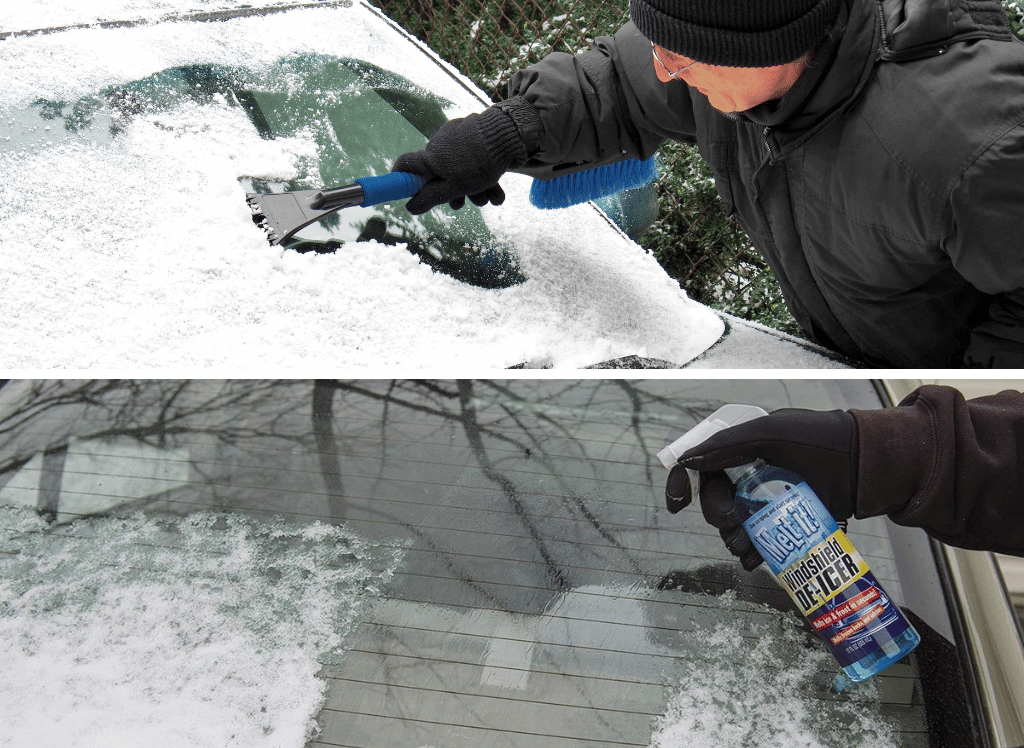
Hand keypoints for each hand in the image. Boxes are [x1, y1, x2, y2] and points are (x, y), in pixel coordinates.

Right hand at [392, 107, 525, 214]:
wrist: (508, 134)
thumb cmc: (477, 163)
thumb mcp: (453, 187)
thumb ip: (431, 198)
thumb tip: (409, 207)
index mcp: (431, 157)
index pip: (406, 164)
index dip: (401, 178)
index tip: (405, 191)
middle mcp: (440, 145)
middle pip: (442, 175)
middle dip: (458, 193)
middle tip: (470, 201)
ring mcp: (458, 139)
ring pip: (462, 170)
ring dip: (477, 189)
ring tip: (491, 196)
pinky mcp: (475, 136)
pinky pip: (475, 160)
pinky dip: (486, 176)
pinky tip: (498, 190)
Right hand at [664, 408, 857, 569]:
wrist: (862, 463)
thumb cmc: (818, 438)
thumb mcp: (769, 432)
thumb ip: (726, 444)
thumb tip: (687, 461)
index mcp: (740, 450)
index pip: (700, 465)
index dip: (681, 483)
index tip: (678, 503)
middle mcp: (748, 476)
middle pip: (714, 500)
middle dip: (715, 514)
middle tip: (731, 519)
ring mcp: (766, 501)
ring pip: (733, 527)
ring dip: (732, 540)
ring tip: (746, 548)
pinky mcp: (785, 523)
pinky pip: (759, 544)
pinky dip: (752, 555)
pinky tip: (755, 561)